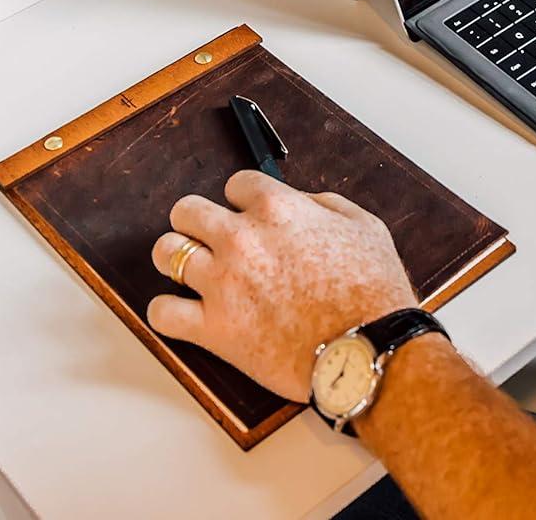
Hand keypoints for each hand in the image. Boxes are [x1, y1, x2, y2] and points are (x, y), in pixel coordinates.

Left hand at [148, 171, 416, 401]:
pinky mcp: (214, 328)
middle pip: (187, 210)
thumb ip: (325, 204)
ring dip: (175, 258)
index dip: (243, 200)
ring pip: (166, 253)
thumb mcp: (364, 226)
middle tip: (209, 238)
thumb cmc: (373, 292)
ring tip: (190, 271)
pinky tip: (182, 312)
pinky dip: (167, 312)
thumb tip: (300, 202)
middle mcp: (242, 238)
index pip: (236, 185)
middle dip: (197, 221)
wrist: (370, 349)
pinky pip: (162, 312)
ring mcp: (223, 283)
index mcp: (277, 208)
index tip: (249, 216)